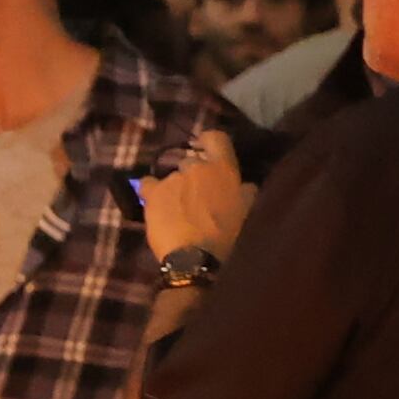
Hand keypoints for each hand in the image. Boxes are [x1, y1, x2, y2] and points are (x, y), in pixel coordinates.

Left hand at [135, 126, 250, 263]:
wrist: (197, 260)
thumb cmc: (230, 236)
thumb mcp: (250, 212)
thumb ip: (245, 192)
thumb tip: (242, 185)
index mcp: (223, 169)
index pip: (216, 138)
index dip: (210, 141)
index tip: (208, 149)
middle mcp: (195, 167)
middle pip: (191, 160)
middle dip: (194, 174)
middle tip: (198, 194)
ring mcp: (171, 179)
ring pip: (172, 176)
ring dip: (176, 188)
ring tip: (179, 209)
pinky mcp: (152, 194)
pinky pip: (149, 185)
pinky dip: (153, 192)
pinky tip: (158, 206)